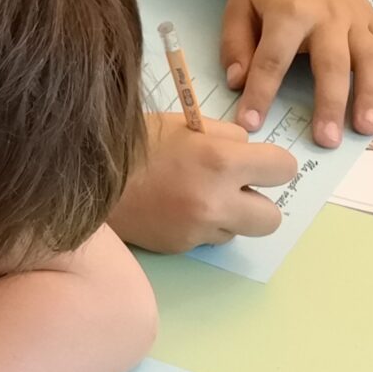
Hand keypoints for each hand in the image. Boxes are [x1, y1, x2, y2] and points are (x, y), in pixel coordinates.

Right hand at [111, 114, 295, 251]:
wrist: (88, 175)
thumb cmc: (138, 141)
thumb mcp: (186, 124)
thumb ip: (227, 138)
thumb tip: (251, 154)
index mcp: (221, 161)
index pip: (284, 170)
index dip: (272, 165)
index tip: (256, 163)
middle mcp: (215, 201)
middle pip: (272, 218)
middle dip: (258, 202)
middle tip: (234, 188)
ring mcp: (198, 230)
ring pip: (239, 231)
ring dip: (226, 215)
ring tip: (195, 196)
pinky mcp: (181, 247)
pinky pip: (207, 239)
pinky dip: (199, 225)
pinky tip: (174, 208)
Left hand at [221, 0, 372, 146]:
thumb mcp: (238, 6)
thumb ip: (236, 45)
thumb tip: (237, 83)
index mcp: (289, 11)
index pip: (273, 58)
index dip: (261, 92)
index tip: (251, 124)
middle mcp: (328, 15)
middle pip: (332, 63)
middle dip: (330, 103)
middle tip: (327, 140)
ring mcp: (356, 18)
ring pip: (370, 57)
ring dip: (371, 94)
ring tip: (367, 128)